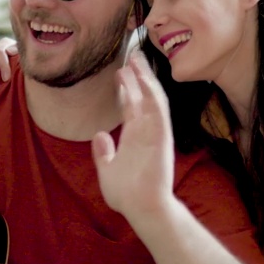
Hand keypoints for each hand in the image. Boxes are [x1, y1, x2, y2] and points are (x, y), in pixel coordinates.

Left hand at [92, 50, 175, 219]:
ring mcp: (155, 131)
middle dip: (136, 77)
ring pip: (151, 97)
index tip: (120, 73)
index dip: (126, 90)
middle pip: (141, 97)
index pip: (130, 108)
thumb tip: (100, 134)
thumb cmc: (127, 194)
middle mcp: (145, 131)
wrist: (142, 207)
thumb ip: (103, 153)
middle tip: (130, 57)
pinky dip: (152, 91)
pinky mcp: (162, 134)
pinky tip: (144, 76)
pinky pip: (158, 108)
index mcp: (133, 138)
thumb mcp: (107, 171)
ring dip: (145, 78)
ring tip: (136, 59)